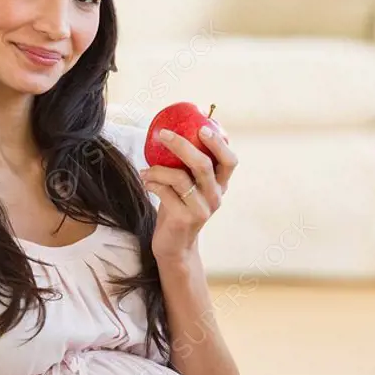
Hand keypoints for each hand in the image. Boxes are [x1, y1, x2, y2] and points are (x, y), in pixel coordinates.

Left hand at [139, 123, 237, 265]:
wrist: (175, 247)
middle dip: (182, 145)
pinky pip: (165, 192)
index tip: (203, 128)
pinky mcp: (184, 219)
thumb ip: (188, 166)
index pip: (229, 161)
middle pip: (203, 164)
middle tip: (164, 134)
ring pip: (180, 178)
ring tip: (145, 169)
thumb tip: (174, 131)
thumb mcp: (189, 187)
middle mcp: (215, 197)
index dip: (219, 143)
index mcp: (220, 185)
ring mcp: (201, 209)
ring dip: (158, 169)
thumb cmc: (179, 209)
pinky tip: (145, 181)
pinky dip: (152, 182)